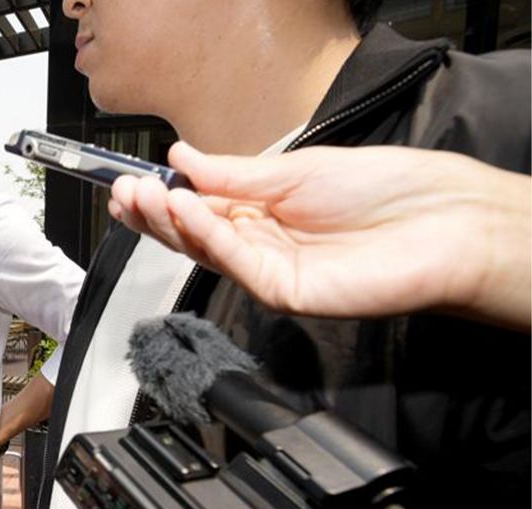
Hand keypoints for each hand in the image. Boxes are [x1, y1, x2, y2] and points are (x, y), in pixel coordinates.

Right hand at [108, 143, 530, 329]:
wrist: (444, 223)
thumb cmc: (388, 191)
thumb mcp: (297, 169)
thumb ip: (235, 174)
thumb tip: (183, 158)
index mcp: (265, 212)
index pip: (199, 207)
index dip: (163, 195)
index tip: (131, 180)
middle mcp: (263, 244)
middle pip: (193, 234)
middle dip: (153, 212)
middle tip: (123, 192)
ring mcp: (270, 270)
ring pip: (205, 250)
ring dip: (169, 222)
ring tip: (141, 195)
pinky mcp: (283, 291)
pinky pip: (234, 262)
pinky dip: (205, 234)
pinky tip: (184, 207)